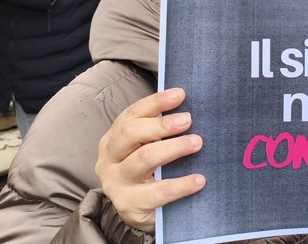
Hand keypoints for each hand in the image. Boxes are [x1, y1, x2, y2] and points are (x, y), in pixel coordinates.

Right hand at [95, 88, 204, 232]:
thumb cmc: (148, 172)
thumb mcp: (147, 148)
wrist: (139, 212)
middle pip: (131, 133)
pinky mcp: (129, 206)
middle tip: (188, 119)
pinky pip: (157, 192)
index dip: (156, 102)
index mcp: (113, 139)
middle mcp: (109, 159)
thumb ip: (159, 131)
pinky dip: (181, 185)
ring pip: (144, 159)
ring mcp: (116, 183)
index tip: (180, 94)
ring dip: (173, 148)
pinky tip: (199, 180)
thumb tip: (188, 109)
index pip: (131, 114)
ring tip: (197, 142)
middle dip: (161, 124)